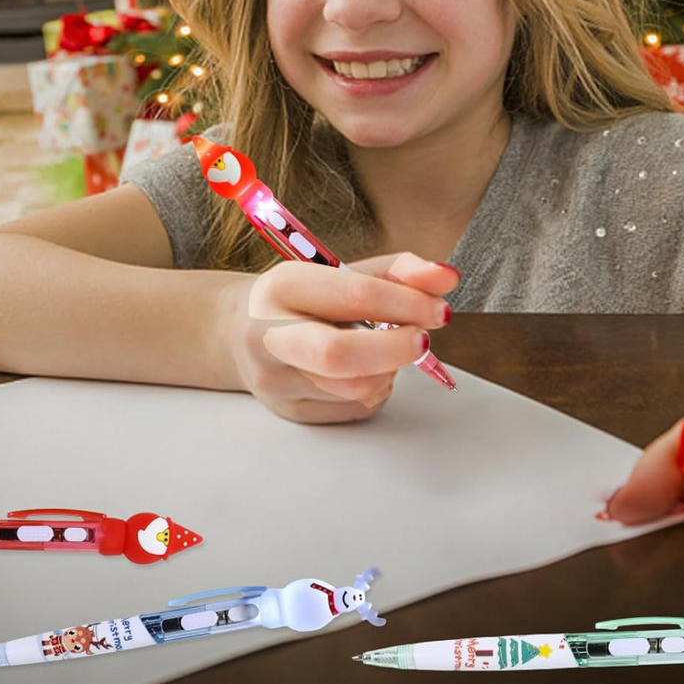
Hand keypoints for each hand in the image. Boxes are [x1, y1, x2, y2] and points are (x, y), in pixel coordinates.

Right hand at [221, 252, 457, 423]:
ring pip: (353, 389)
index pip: (354, 296)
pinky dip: (373, 389)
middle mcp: (270, 334)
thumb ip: (397, 272)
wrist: (237, 330)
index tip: (437, 309)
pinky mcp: (288, 412)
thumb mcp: (342, 272)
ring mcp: (275, 379)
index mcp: (283, 285)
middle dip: (395, 350)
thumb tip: (445, 277)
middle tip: (422, 341)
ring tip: (386, 353)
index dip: (407, 304)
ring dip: (387, 371)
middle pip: (339, 355)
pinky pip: (352, 409)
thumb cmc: (301, 298)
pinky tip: (362, 371)